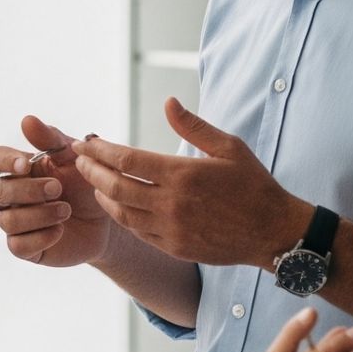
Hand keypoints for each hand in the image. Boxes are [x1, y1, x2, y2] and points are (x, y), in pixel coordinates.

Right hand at [0, 115, 110, 267]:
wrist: (106, 220)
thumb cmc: (85, 184)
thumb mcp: (73, 157)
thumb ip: (50, 139)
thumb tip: (27, 120)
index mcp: (19, 169)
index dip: (4, 162)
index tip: (26, 165)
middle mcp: (11, 195)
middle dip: (29, 190)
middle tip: (58, 188)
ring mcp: (16, 222)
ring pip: (7, 220)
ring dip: (38, 215)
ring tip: (66, 211)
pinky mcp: (25, 247)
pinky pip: (18, 245)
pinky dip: (40, 237)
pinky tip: (59, 231)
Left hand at [71, 99, 305, 267]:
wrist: (273, 232)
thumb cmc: (253, 185)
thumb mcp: (229, 148)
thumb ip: (194, 126)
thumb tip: (168, 103)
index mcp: (183, 174)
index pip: (126, 159)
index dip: (100, 150)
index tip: (86, 142)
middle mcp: (172, 203)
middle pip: (115, 186)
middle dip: (91, 171)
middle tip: (79, 159)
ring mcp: (171, 229)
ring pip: (121, 212)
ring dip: (102, 194)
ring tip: (93, 181)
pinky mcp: (174, 248)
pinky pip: (137, 232)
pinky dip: (121, 216)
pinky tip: (116, 205)